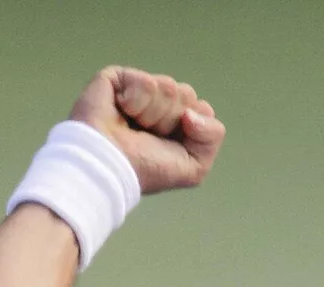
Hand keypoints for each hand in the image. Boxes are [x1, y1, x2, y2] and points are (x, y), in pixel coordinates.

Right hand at [69, 66, 225, 193]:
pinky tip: (122, 114)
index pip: (202, 108)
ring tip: (133, 127)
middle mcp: (159, 104)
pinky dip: (137, 103)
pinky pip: (146, 82)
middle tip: (149, 136)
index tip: (171, 145)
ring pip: (169, 87)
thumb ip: (212, 136)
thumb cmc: (147, 170)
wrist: (111, 166)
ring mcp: (138, 90)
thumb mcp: (194, 166)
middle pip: (187, 94)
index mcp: (176, 122)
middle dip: (173, 120)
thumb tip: (192, 110)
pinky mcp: (117, 79)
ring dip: (154, 115)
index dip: (193, 127)